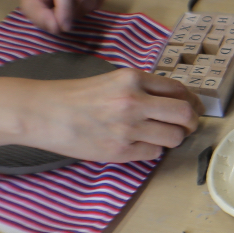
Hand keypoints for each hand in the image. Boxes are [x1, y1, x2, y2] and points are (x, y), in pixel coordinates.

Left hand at [17, 0, 106, 34]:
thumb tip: (58, 26)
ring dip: (82, 10)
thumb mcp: (30, 5)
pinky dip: (92, 5)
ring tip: (69, 9)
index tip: (63, 27)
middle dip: (73, 12)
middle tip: (62, 17)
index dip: (65, 9)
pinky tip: (79, 3)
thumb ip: (41, 17)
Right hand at [24, 69, 199, 161]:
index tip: (191, 107)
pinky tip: (139, 144)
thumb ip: (141, 88)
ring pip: (174, 137)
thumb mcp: (111, 80)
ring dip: (172, 138)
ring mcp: (128, 128)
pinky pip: (153, 153)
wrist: (42, 113)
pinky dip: (151, 150)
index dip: (190, 101)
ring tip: (160, 136)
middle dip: (191, 122)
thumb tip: (173, 101)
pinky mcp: (120, 151)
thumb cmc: (74, 96)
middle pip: (185, 114)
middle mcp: (134, 101)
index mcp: (133, 79)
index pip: (179, 90)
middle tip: (186, 126)